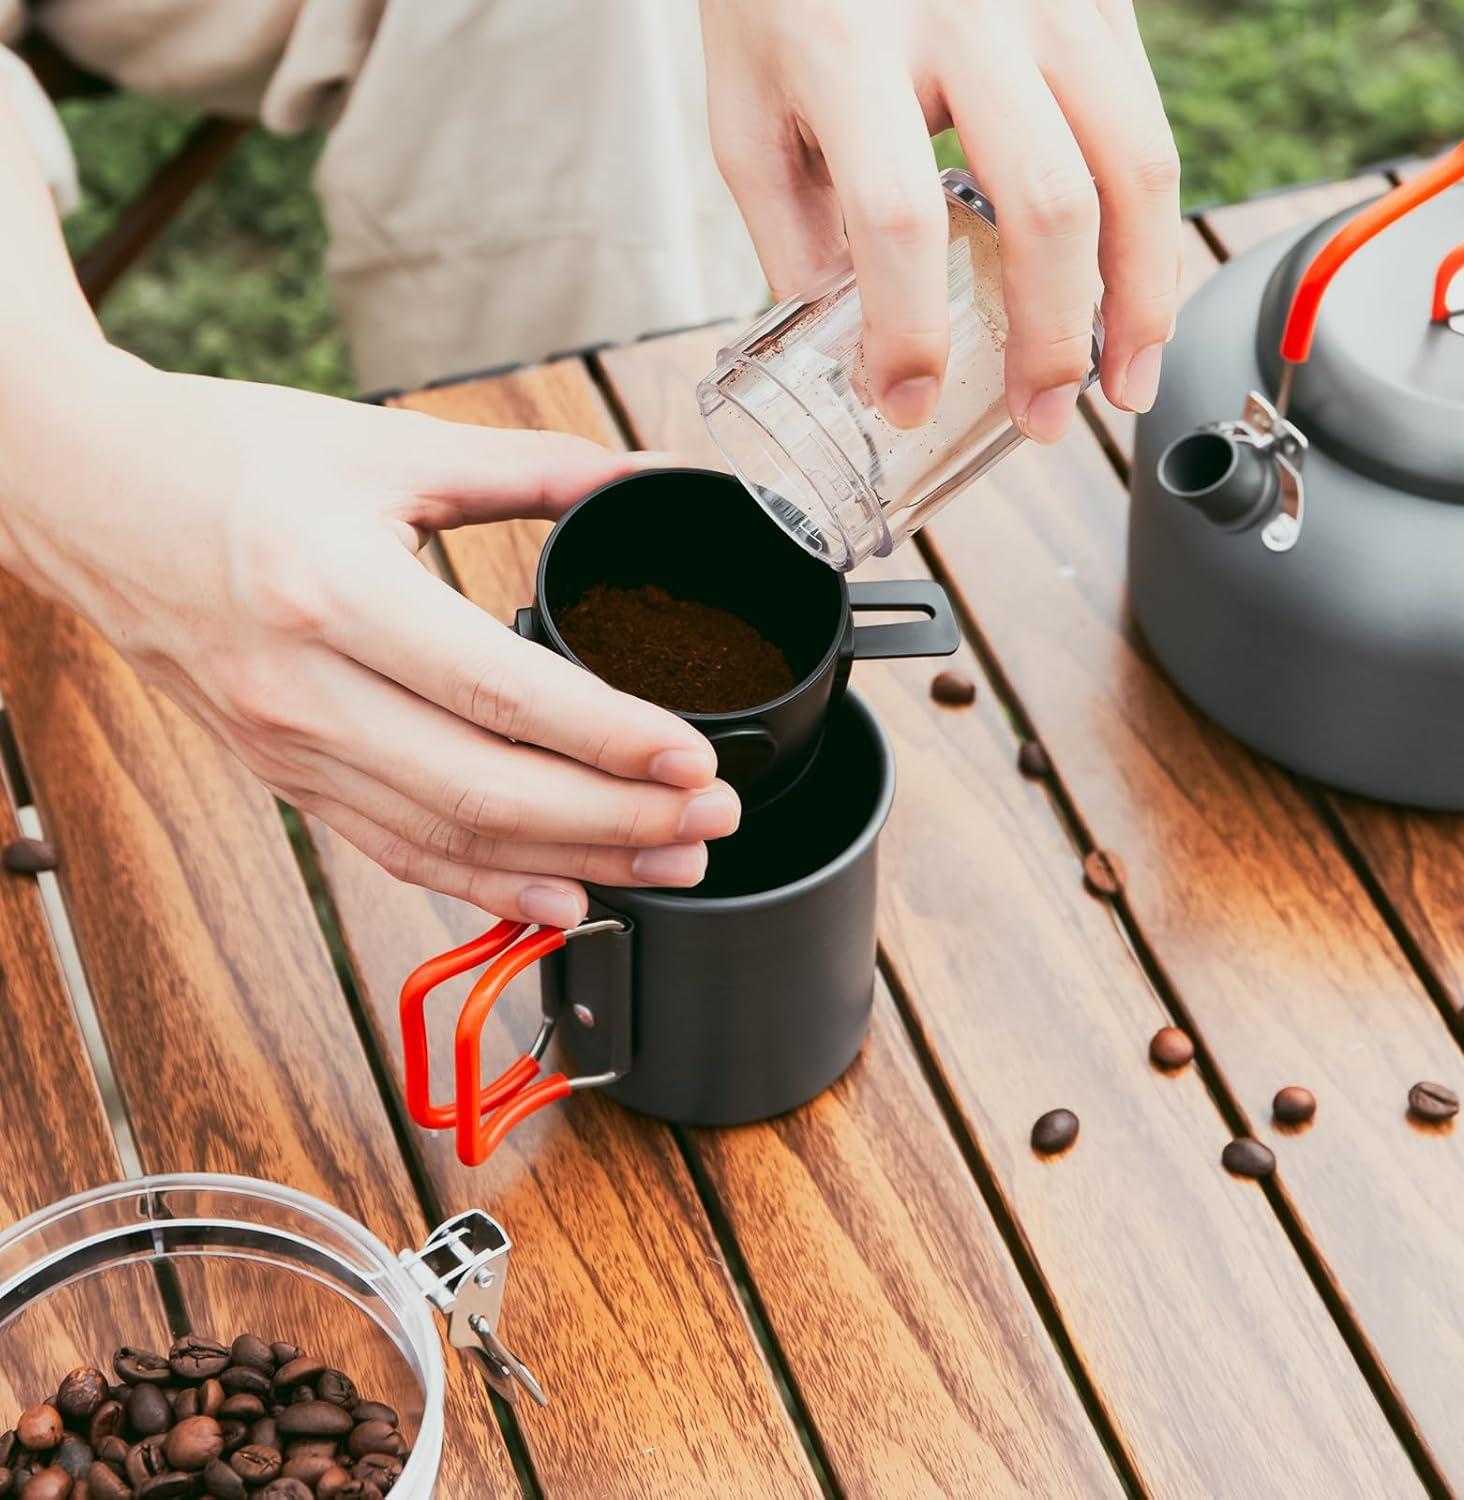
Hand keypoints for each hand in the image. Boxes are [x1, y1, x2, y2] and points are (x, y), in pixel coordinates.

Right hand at [0, 350, 739, 924]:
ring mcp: (290, 749)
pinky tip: (563, 898)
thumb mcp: (383, 448)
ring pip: (450, 836)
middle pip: (487, 787)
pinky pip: (395, 850)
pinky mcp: (286, 777)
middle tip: (712, 820)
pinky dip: (483, 884)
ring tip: (671, 863)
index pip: (500, 692)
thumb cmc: (230, 457)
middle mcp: (308, 690)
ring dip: (573, 862)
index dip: (608, 737)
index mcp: (337, 593)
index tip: (696, 759)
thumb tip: (643, 476)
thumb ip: (528, 469)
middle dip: (617, 817)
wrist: (86, 496)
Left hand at [699, 0, 1180, 438]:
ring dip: (1140, 297)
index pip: (894, 218)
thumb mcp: (747, 96)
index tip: (906, 400)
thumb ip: (785, 219)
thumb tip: (848, 336)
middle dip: (1052, 338)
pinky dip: (1150, 232)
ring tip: (1125, 383)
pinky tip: (1134, 296)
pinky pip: (1147, 127)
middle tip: (1042, 419)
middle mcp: (967, 13)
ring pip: (1134, 165)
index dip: (907, 331)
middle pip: (1045, 204)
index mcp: (849, 43)